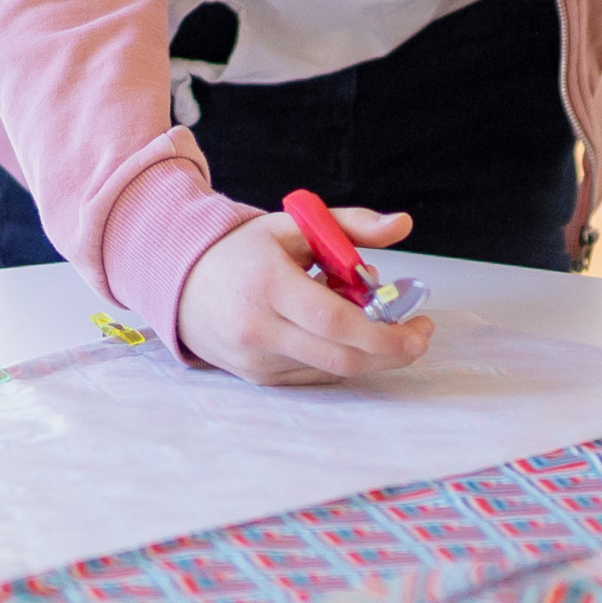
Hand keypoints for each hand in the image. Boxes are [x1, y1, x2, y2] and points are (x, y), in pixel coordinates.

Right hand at [177, 204, 434, 382]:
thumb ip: (352, 225)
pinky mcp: (256, 377)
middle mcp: (258, 328)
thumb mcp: (295, 225)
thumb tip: (402, 225)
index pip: (335, 322)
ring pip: (332, 370)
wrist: (181, 280)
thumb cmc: (243, 252)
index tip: (420, 326)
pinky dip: (338, 357)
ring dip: (366, 351)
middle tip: (416, 336)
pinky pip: (314, 374)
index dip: (385, 333)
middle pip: (341, 357)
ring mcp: (255, 359)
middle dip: (390, 352)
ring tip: (366, 318)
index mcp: (268, 284)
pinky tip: (335, 332)